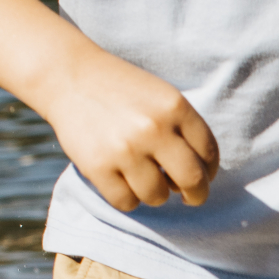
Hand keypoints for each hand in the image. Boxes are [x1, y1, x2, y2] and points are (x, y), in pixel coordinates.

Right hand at [28, 44, 218, 210]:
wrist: (69, 76)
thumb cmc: (122, 91)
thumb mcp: (161, 97)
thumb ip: (184, 130)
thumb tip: (200, 179)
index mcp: (175, 107)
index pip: (209, 154)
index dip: (208, 170)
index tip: (201, 175)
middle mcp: (153, 128)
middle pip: (193, 181)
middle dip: (196, 195)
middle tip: (189, 197)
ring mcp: (125, 149)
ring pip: (158, 196)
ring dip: (155, 193)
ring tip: (143, 176)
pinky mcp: (98, 167)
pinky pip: (127, 203)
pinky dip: (127, 198)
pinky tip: (122, 181)